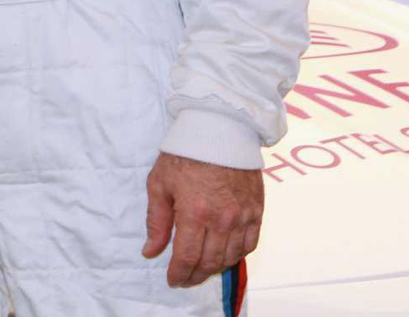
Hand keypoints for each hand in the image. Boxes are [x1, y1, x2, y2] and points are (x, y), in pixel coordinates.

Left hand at [141, 152, 262, 286]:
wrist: (220, 130)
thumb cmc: (185, 154)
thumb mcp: (159, 183)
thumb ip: (157, 221)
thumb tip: (151, 251)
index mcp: (195, 212)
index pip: (187, 257)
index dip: (178, 273)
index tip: (172, 279)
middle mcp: (222, 219)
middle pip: (210, 262)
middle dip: (195, 275)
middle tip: (184, 278)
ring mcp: (243, 216)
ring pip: (230, 257)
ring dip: (215, 268)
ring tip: (201, 269)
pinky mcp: (257, 211)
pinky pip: (249, 244)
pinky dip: (236, 255)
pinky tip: (224, 255)